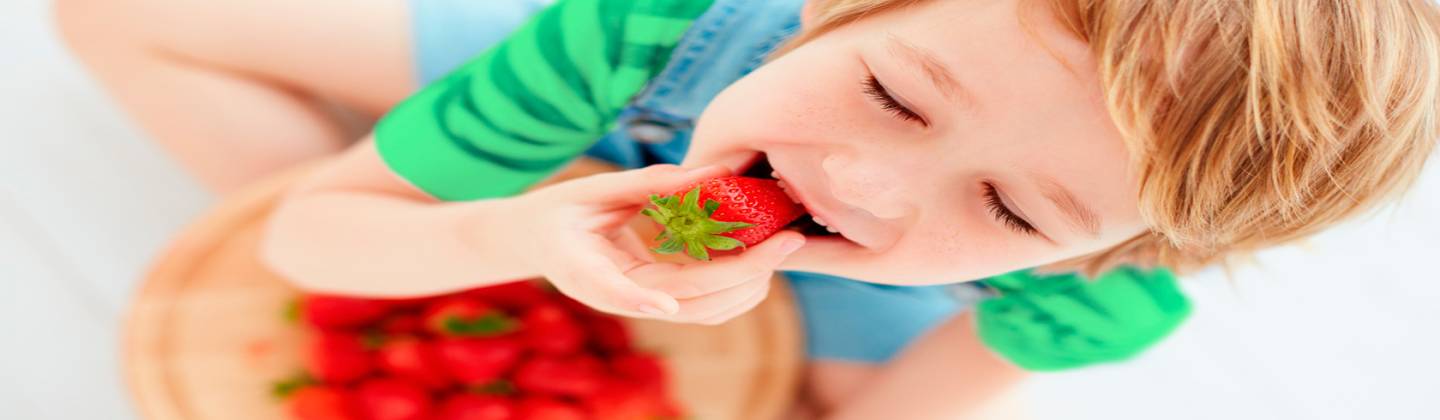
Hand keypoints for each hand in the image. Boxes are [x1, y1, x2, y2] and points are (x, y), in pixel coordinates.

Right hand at [497, 164, 805, 323]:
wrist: (537, 241)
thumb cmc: (560, 211)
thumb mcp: (592, 191)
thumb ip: (650, 183)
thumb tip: (711, 171)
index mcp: (593, 277)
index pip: (627, 292)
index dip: (647, 298)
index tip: (668, 304)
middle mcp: (624, 299)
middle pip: (691, 301)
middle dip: (747, 274)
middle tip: (790, 239)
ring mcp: (644, 305)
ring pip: (707, 311)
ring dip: (750, 285)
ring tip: (783, 246)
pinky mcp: (660, 300)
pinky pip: (707, 305)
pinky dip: (738, 286)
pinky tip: (761, 257)